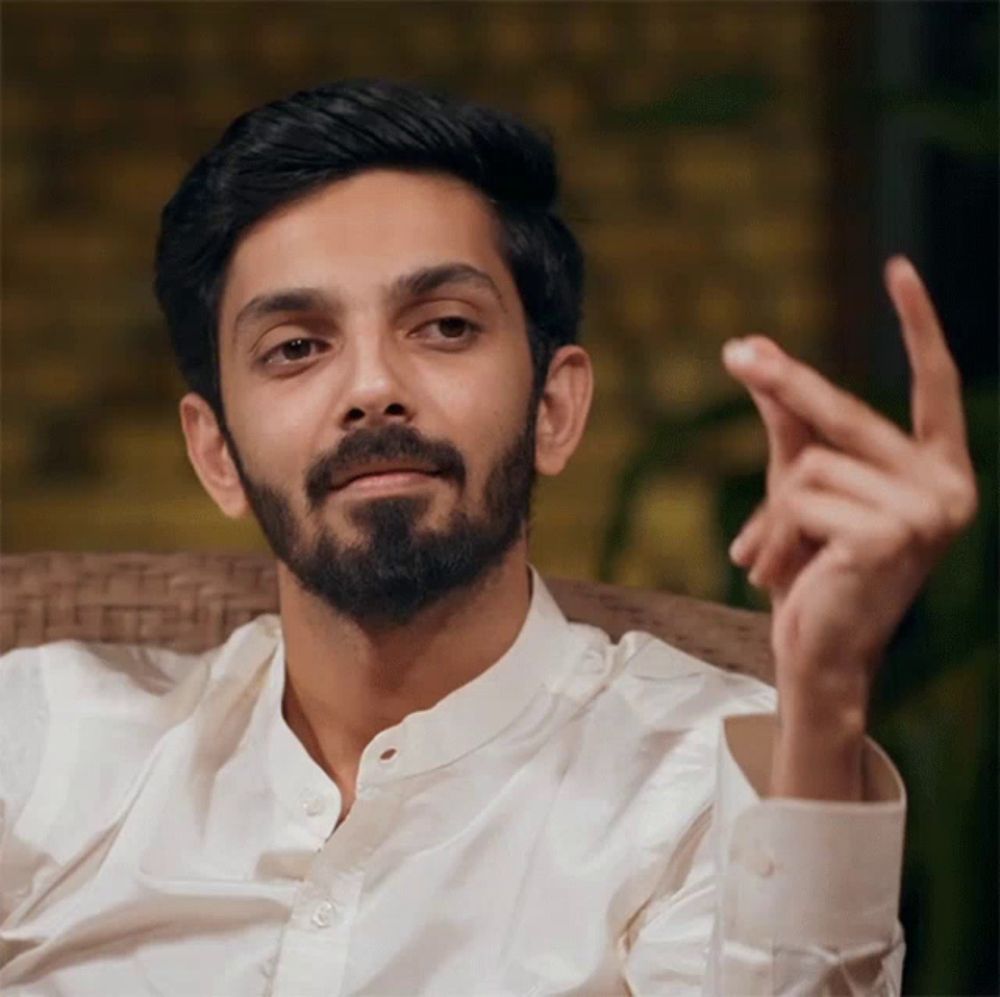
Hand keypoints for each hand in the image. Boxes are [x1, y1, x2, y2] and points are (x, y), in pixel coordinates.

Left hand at [722, 257, 977, 784]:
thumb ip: (789, 419)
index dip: (919, 326)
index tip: (899, 268)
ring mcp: (925, 512)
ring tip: (775, 556)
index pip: (936, 385)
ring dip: (773, 512)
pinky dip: (774, 532)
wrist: (816, 651)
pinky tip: (785, 573)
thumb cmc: (815, 569)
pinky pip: (802, 499)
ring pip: (810, 466)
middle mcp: (947, 488)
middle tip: (736, 353)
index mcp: (937, 471)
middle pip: (848, 414)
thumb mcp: (803, 486)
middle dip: (787, 386)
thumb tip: (754, 348)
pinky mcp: (890, 534)